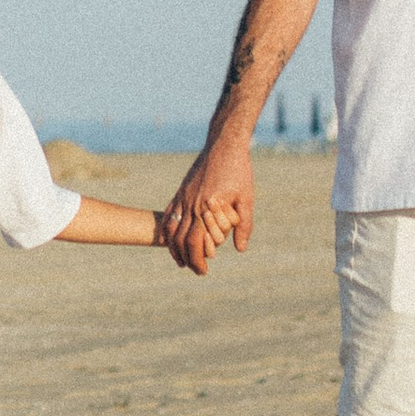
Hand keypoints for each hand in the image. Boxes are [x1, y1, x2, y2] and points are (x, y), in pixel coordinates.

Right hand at [159, 138, 253, 275]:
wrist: (224, 145)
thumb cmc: (238, 171)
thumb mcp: (246, 198)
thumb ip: (243, 225)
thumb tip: (239, 249)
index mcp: (207, 207)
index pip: (196, 242)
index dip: (198, 260)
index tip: (204, 271)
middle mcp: (191, 203)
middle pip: (181, 239)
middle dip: (188, 259)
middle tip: (197, 271)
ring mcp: (183, 196)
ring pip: (171, 228)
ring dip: (174, 248)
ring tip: (181, 261)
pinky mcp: (181, 190)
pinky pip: (169, 214)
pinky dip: (167, 230)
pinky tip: (170, 240)